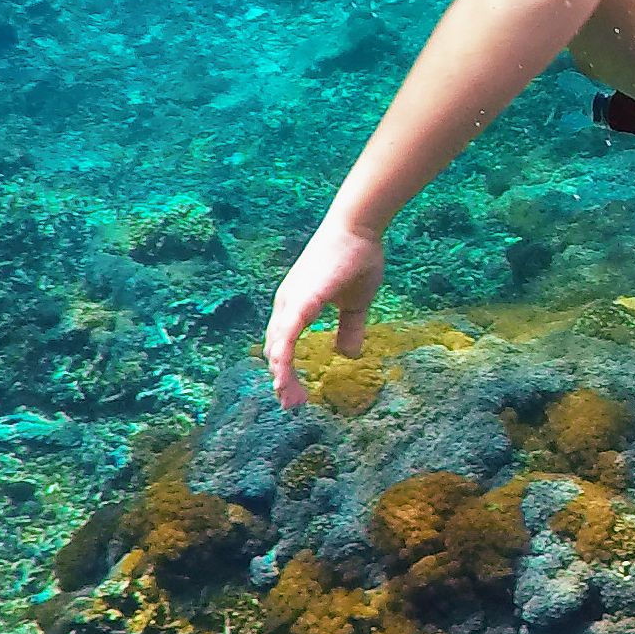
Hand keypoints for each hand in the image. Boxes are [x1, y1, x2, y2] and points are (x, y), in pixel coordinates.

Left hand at [264, 215, 385, 407]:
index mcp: (297, 305)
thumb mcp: (356, 303)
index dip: (288, 370)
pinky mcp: (301, 299)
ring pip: (277, 346)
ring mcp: (291, 300)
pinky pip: (286, 333)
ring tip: (289, 399)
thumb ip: (350, 328)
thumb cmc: (356, 258)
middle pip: (276, 349)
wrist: (358, 228)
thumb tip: (347, 354)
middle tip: (292, 405)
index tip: (297, 396)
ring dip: (281, 374)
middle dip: (283, 380)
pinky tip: (282, 374)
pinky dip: (283, 355)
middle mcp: (287, 304)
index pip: (284, 344)